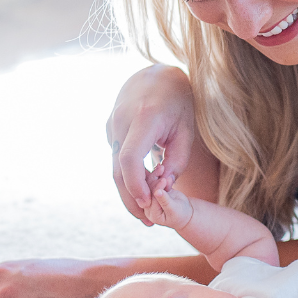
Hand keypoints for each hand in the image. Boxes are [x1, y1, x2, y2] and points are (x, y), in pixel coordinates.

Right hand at [108, 65, 200, 223]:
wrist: (155, 76)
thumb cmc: (179, 101)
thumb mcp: (187, 129)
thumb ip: (177, 159)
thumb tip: (164, 187)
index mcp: (144, 118)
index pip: (129, 159)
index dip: (135, 185)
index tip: (148, 204)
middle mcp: (121, 121)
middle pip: (117, 169)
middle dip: (131, 198)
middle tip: (147, 221)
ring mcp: (112, 125)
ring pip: (114, 167)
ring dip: (128, 191)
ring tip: (146, 213)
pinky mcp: (110, 130)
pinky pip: (117, 158)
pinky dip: (127, 177)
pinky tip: (142, 190)